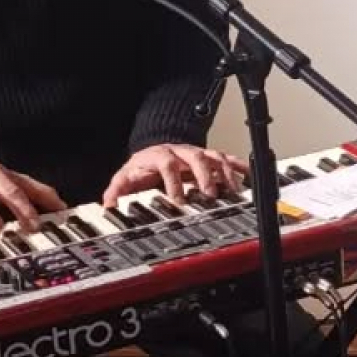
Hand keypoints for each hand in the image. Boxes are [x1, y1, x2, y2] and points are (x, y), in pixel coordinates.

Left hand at [103, 143, 248, 208]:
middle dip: (204, 176)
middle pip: (196, 157)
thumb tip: (108, 204)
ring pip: (214, 157)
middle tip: (209, 194)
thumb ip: (117, 190)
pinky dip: (239, 166)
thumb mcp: (126, 177)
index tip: (178, 200)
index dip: (173, 181)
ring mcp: (196, 154)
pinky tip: (248, 175)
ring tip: (233, 190)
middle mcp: (181, 152)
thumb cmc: (143, 167)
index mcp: (160, 156)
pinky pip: (227, 159)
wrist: (156, 153)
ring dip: (225, 173)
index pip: (167, 164)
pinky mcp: (208, 158)